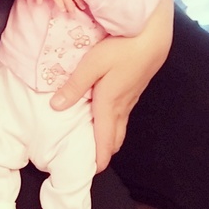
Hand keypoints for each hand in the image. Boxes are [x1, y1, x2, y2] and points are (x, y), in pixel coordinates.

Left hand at [49, 0, 173, 171]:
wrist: (153, 35)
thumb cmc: (122, 47)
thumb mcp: (92, 64)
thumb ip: (74, 86)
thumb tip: (55, 107)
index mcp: (109, 104)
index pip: (104, 140)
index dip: (98, 159)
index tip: (89, 173)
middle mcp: (122, 106)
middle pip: (114, 138)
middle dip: (103, 151)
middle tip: (90, 159)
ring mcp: (131, 97)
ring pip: (120, 125)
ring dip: (109, 136)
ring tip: (95, 141)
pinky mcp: (135, 87)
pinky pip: (124, 113)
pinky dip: (114, 121)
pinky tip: (106, 113)